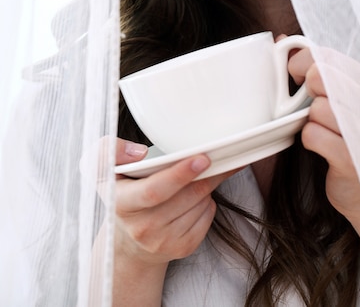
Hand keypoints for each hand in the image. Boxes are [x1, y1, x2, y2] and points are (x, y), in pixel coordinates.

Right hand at [114, 140, 229, 266]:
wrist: (129, 240)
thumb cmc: (122, 194)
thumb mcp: (104, 170)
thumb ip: (112, 150)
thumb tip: (141, 152)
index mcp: (122, 203)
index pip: (154, 191)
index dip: (179, 174)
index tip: (202, 159)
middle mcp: (142, 228)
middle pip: (186, 195)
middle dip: (206, 174)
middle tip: (216, 156)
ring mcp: (163, 241)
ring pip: (201, 203)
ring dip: (207, 185)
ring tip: (197, 175)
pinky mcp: (183, 248)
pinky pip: (208, 216)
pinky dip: (208, 201)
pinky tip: (194, 196)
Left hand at [288, 48, 359, 222]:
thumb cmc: (344, 135)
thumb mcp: (334, 96)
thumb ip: (312, 65)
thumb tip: (282, 39)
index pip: (325, 55)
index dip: (303, 64)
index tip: (300, 79)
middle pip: (320, 77)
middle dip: (306, 92)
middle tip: (311, 106)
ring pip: (315, 108)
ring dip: (309, 120)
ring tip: (323, 129)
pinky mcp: (352, 158)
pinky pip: (312, 134)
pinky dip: (309, 140)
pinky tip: (322, 146)